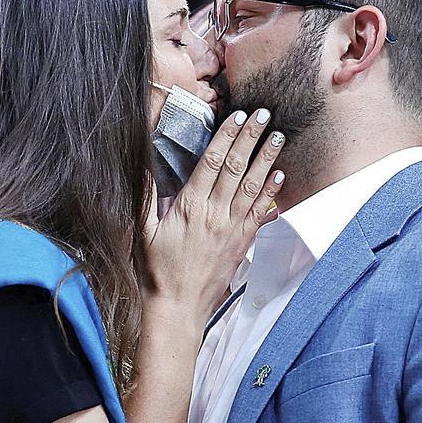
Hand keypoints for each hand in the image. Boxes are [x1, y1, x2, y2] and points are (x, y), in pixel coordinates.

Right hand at [142, 108, 285, 331]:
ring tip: (277, 136)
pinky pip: (260, 213)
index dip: (227, 136)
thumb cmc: (156, 270)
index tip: (236, 115)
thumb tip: (142, 164)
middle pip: (237, 168)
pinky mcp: (241, 243)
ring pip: (253, 186)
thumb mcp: (141, 231)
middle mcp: (215, 214)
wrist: (178, 308)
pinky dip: (271, 193)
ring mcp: (232, 229)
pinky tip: (280, 176)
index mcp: (190, 207)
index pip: (212, 162)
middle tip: (263, 114)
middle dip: (251, 138)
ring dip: (266, 159)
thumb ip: (144, 196)